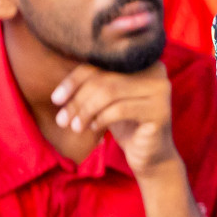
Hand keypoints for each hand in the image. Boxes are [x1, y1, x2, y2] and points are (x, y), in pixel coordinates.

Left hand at [52, 62, 177, 175]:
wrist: (151, 155)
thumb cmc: (126, 125)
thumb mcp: (107, 101)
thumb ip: (92, 86)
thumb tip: (58, 91)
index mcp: (142, 61)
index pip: (100, 63)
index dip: (74, 80)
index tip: (56, 99)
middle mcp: (155, 70)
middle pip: (104, 78)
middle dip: (78, 100)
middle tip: (62, 120)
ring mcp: (160, 90)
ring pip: (109, 93)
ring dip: (85, 111)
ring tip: (75, 127)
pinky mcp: (159, 111)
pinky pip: (119, 110)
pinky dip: (101, 119)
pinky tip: (95, 128)